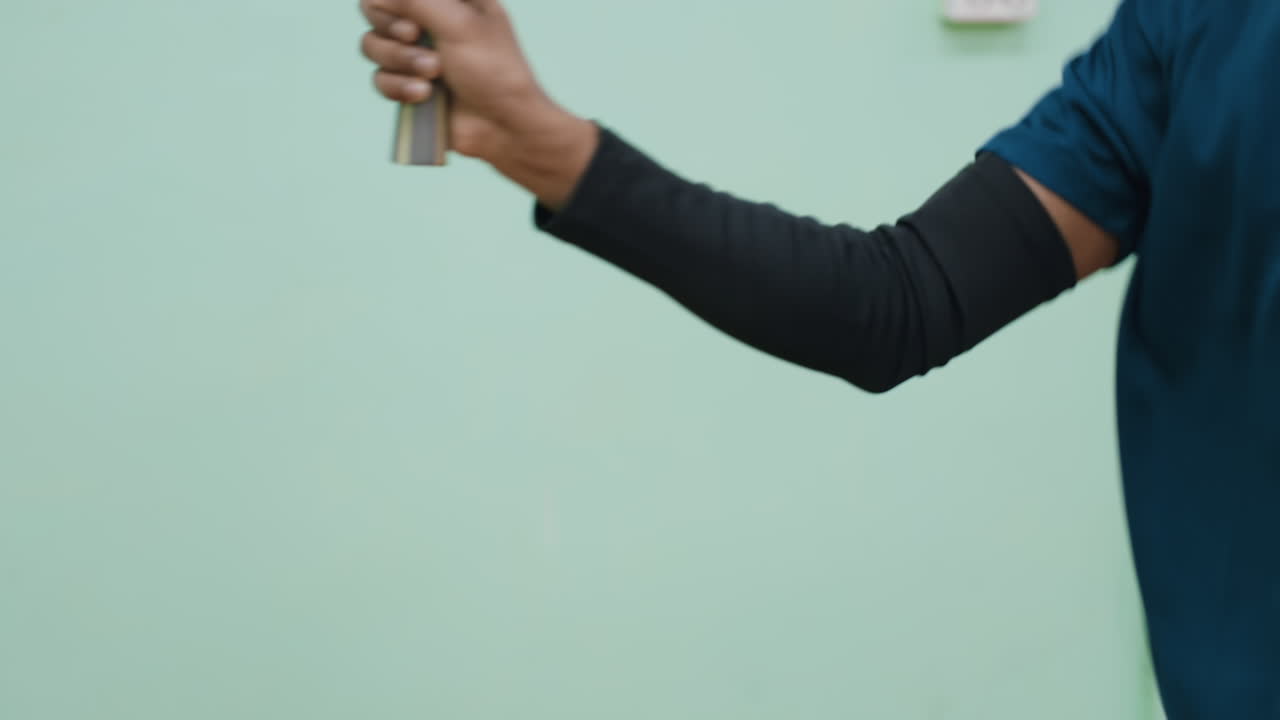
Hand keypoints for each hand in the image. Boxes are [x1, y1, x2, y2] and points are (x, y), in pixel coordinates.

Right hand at [359, 0, 597, 207]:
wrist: (503, 126)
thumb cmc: (492, 69)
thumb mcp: (458, 22)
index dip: (392, 4)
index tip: (414, 23)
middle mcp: (428, 21)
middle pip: (374, 12)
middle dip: (393, 31)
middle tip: (416, 38)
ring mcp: (416, 54)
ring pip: (372, 46)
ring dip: (400, 61)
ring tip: (433, 75)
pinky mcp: (409, 86)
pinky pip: (379, 80)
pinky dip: (398, 87)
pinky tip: (425, 96)